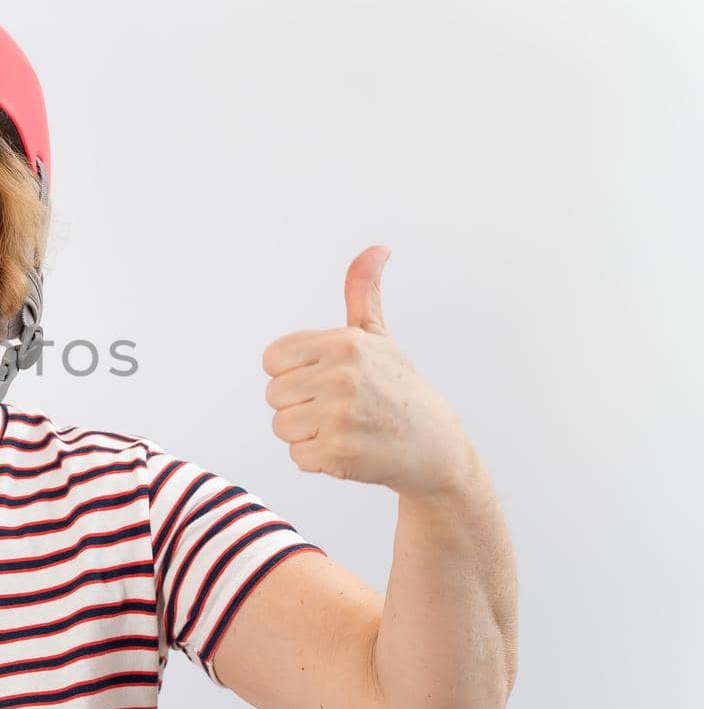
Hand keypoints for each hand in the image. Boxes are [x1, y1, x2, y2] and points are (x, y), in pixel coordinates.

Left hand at [261, 245, 475, 498]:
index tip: (324, 379)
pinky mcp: (340, 452)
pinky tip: (350, 449)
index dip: (293, 374)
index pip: (272, 359)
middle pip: (273, 395)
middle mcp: (342, 375)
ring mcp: (341, 415)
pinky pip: (297, 457)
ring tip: (345, 428)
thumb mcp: (378, 337)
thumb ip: (362, 293)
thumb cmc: (399, 389)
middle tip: (341, 408)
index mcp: (344, 343)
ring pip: (282, 427)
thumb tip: (376, 248)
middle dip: (300, 405)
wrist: (437, 448)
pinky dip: (318, 460)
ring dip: (307, 434)